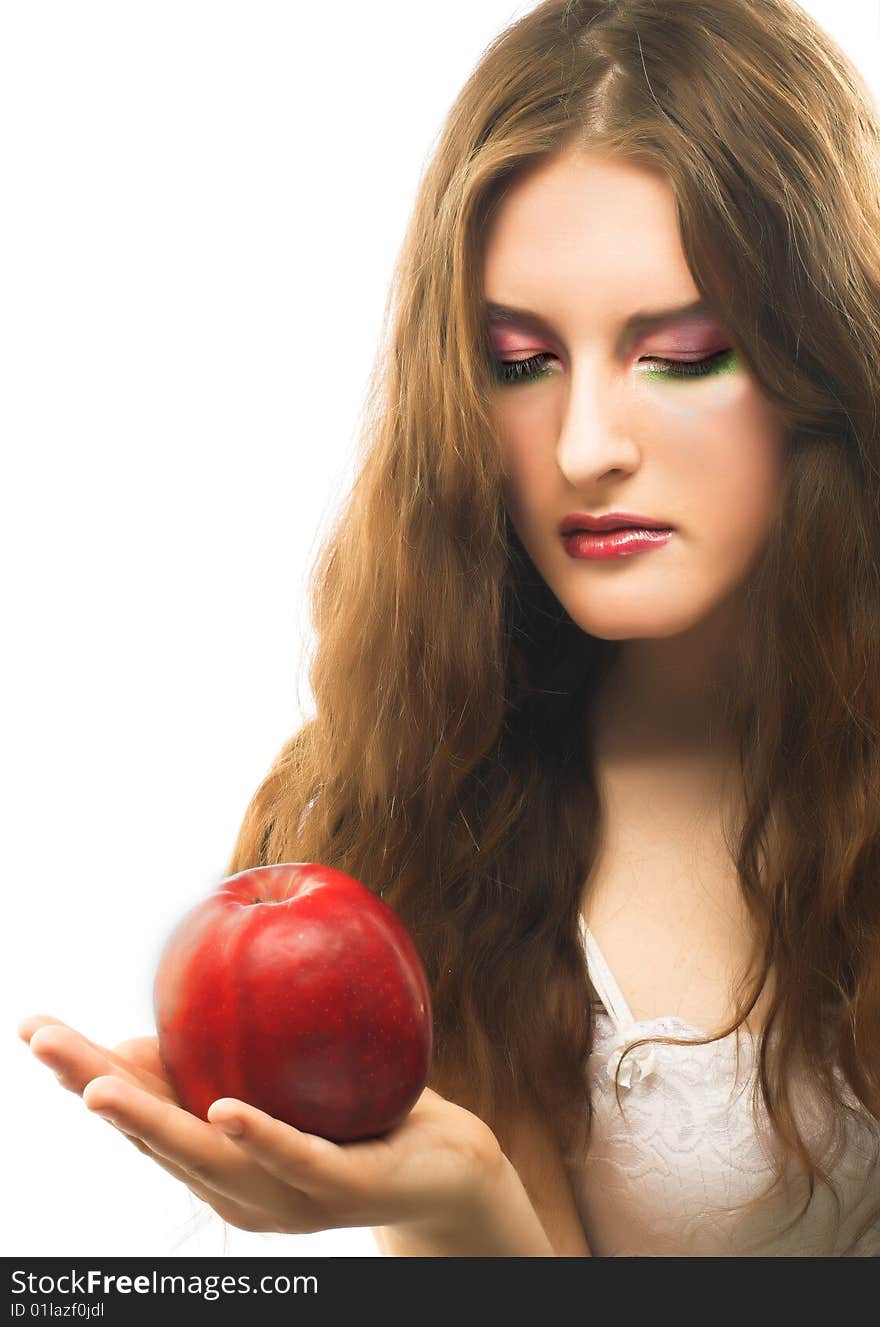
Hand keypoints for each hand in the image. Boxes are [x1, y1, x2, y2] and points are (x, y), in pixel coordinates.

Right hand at [18, 1013, 501, 1236]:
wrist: (443, 1162)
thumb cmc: (355, 1107)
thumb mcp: (284, 1071)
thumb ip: (227, 1049)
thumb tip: (156, 1015)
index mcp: (216, 1157)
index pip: (139, 1112)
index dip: (83, 1072)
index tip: (34, 1028)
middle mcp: (237, 1186)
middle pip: (154, 1137)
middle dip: (92, 1088)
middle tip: (41, 1040)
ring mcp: (285, 1195)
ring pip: (209, 1158)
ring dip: (151, 1122)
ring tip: (100, 1086)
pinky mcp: (341, 1189)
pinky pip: (298, 1160)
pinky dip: (260, 1137)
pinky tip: (226, 1110)